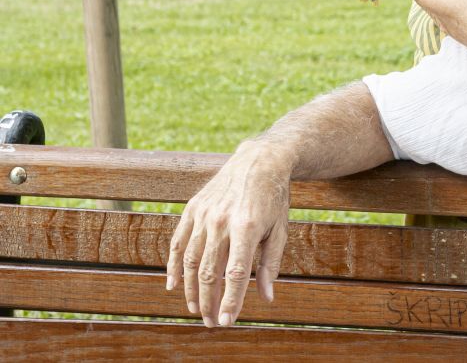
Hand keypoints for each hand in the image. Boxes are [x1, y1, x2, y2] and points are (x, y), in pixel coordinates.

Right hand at [166, 141, 292, 326]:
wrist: (260, 160)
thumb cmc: (274, 198)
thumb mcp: (280, 230)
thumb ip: (270, 264)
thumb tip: (266, 297)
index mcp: (246, 227)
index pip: (234, 274)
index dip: (230, 301)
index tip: (227, 321)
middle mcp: (221, 221)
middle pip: (208, 273)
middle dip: (209, 302)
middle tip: (212, 322)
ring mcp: (204, 214)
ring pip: (190, 261)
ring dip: (191, 290)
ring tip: (196, 309)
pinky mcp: (192, 208)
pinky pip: (177, 242)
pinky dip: (173, 266)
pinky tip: (172, 285)